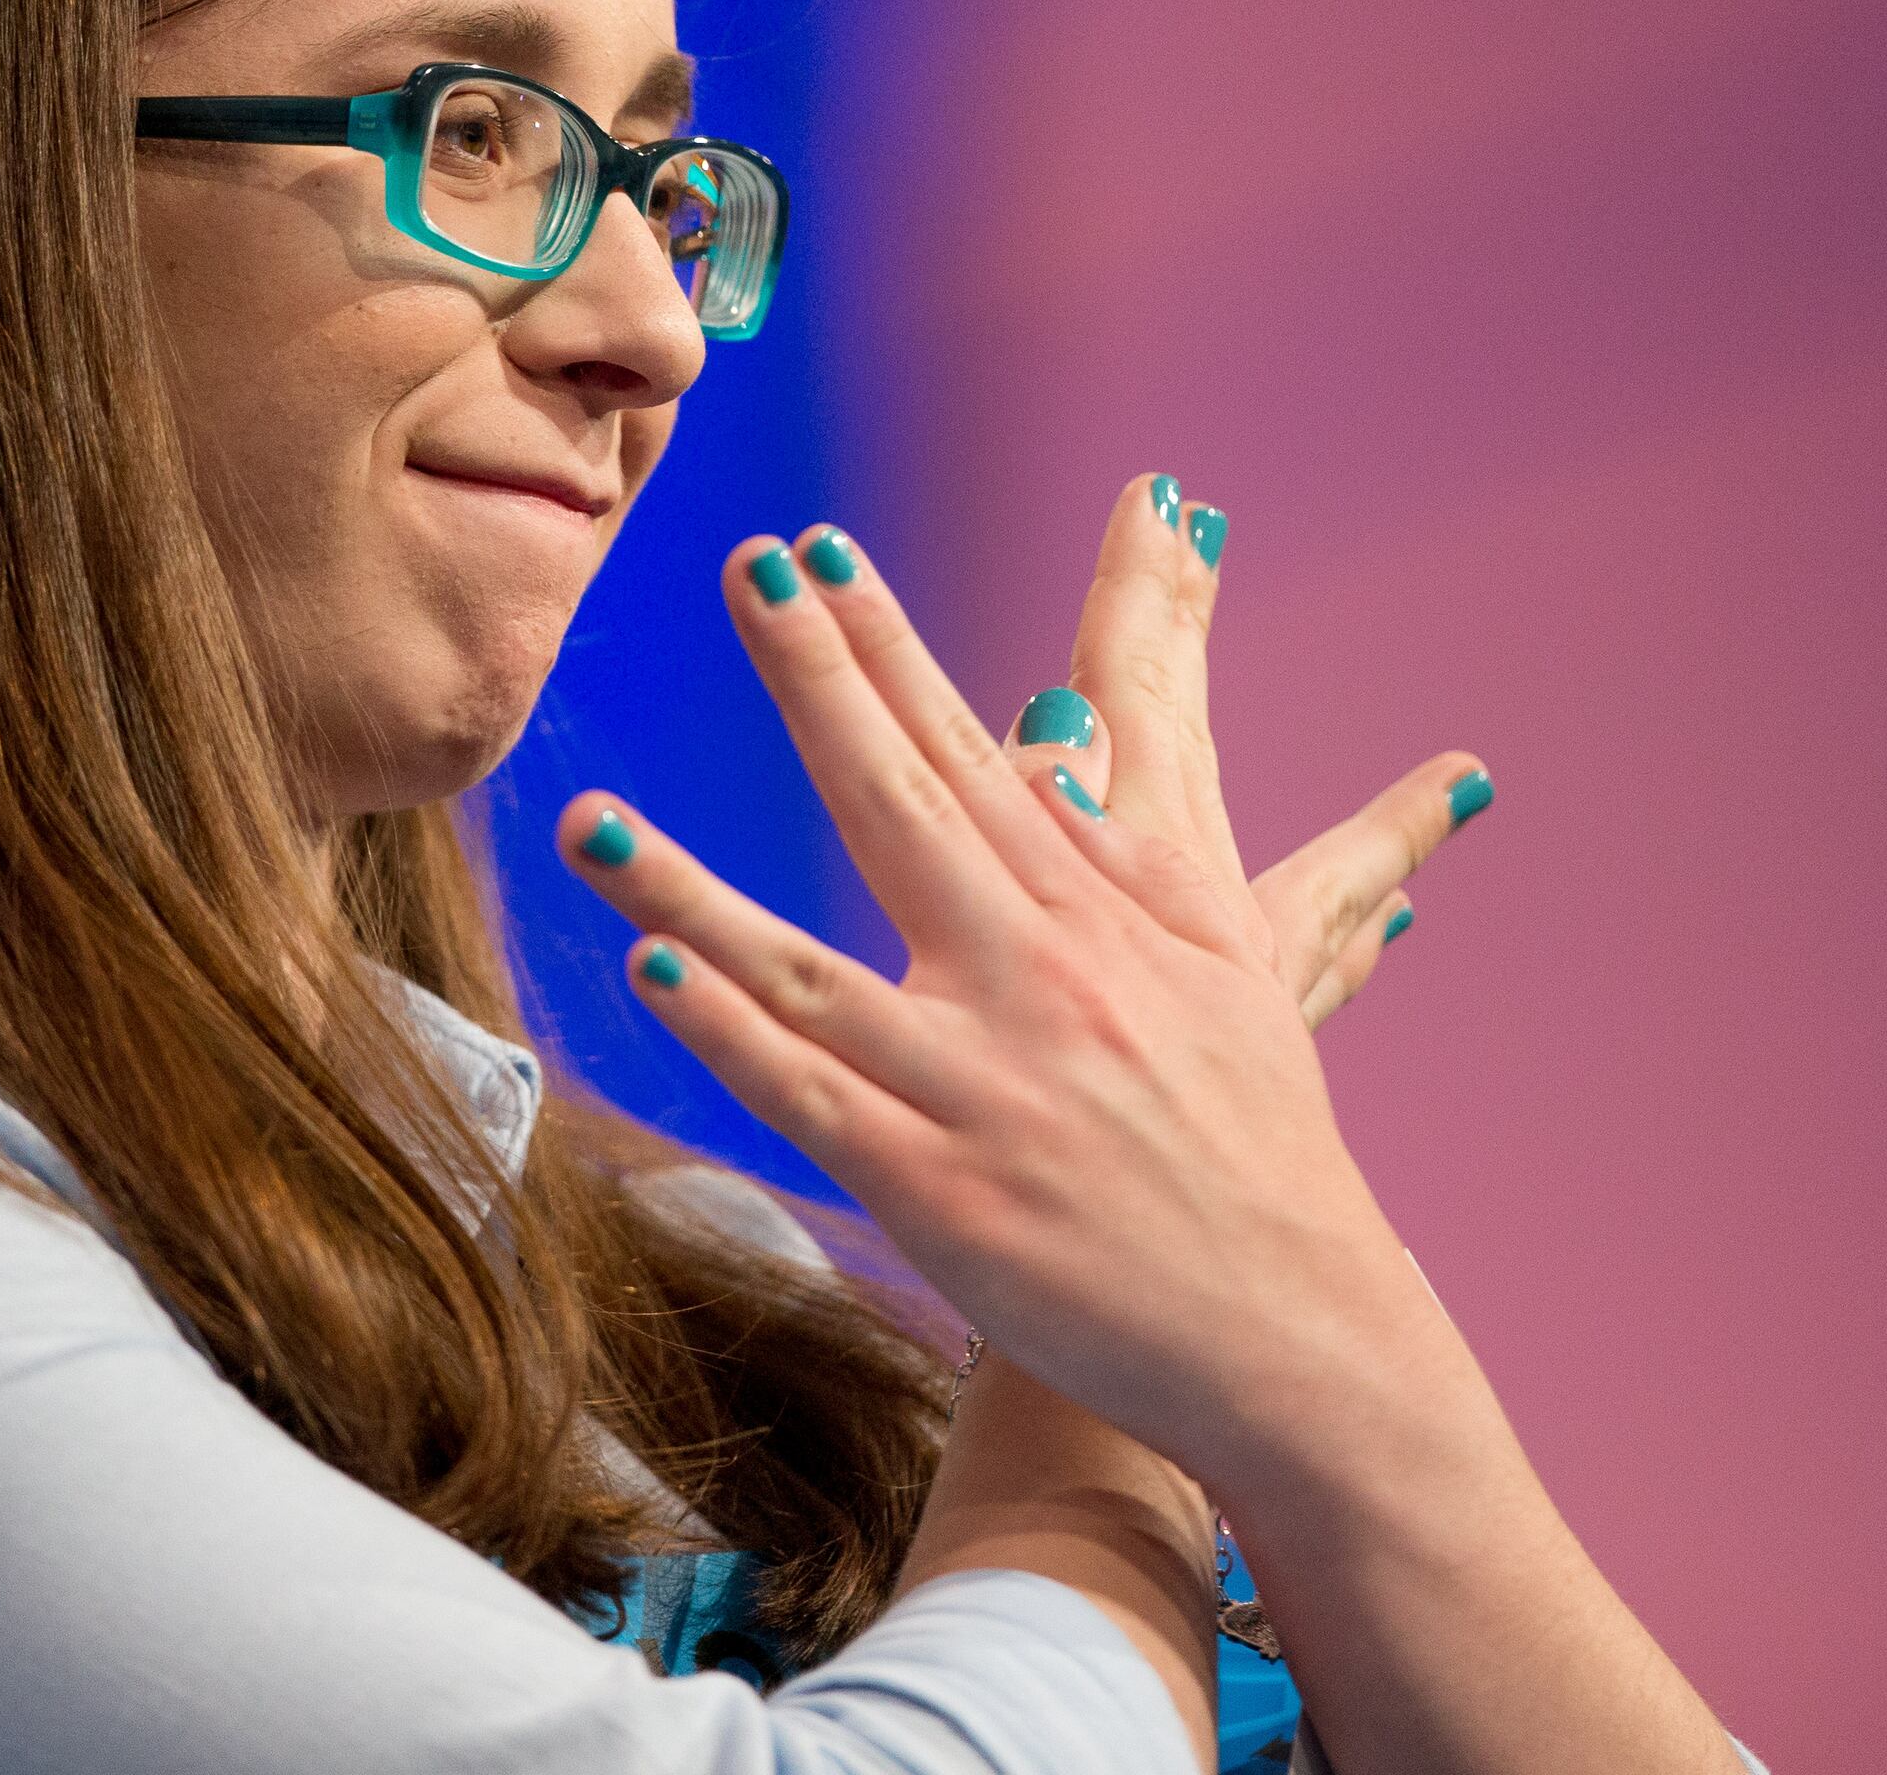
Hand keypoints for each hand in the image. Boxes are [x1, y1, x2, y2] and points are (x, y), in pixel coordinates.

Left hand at [557, 521, 1487, 1488]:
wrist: (1298, 1330)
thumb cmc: (1257, 1140)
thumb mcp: (1230, 962)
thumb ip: (1136, 851)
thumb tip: (1060, 742)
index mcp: (1098, 918)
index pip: (973, 753)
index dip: (889, 652)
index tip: (816, 556)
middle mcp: (1039, 983)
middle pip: (900, 805)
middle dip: (816, 679)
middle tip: (743, 568)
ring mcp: (985, 1091)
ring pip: (807, 968)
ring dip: (688, 884)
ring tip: (587, 815)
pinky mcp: (944, 1197)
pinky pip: (812, 1103)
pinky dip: (730, 1039)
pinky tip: (652, 973)